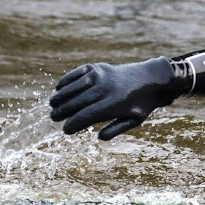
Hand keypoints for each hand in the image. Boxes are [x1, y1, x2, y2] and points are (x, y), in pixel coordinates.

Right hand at [49, 56, 183, 139]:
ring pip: (74, 87)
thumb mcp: (134, 120)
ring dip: (61, 96)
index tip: (65, 130)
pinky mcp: (97, 67)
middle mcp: (105, 88)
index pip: (88, 115)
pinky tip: (58, 89)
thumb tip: (98, 137)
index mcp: (115, 104)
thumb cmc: (141, 103)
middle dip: (63, 111)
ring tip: (53, 105)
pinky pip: (77, 73)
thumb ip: (116, 129)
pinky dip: (66, 81)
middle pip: (78, 101)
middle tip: (53, 118)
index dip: (74, 124)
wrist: (152, 79)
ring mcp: (100, 75)